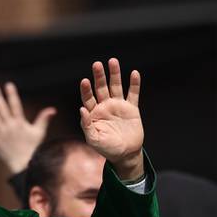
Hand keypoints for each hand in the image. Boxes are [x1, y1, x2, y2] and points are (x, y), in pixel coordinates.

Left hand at [0, 82, 56, 173]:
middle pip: (3, 109)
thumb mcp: (39, 132)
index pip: (16, 106)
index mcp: (20, 123)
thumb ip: (44, 119)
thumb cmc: (33, 148)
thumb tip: (52, 109)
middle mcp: (10, 127)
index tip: (8, 85)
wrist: (25, 165)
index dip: (12, 95)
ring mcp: (1, 134)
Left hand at [79, 58, 143, 179]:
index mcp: (94, 113)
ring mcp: (118, 106)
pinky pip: (133, 94)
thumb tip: (82, 109)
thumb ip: (86, 126)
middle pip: (101, 88)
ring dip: (115, 74)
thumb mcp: (93, 140)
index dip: (86, 90)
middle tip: (97, 64)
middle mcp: (105, 106)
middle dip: (99, 76)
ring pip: (116, 86)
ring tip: (113, 61)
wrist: (125, 154)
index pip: (88, 98)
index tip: (84, 81)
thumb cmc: (106, 149)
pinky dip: (134, 84)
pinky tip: (134, 73)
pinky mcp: (132, 109)